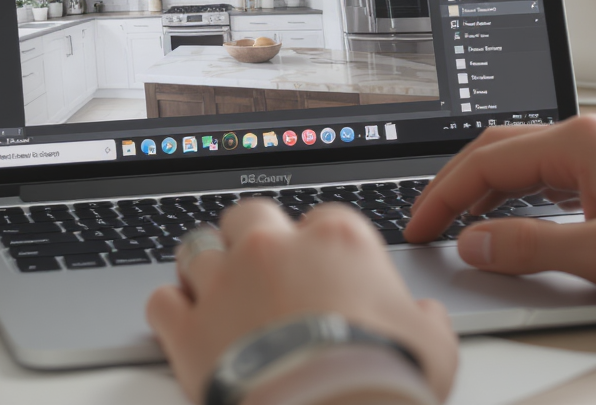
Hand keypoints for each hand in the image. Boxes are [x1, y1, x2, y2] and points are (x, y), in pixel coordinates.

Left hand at [146, 199, 457, 402]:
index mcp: (336, 242)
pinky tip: (184, 325)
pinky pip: (162, 299)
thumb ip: (424, 322)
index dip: (319, 245)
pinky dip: (171, 310)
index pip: (323, 219)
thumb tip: (426, 319)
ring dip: (205, 266)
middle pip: (250, 215)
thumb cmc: (383, 380)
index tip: (321, 269)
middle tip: (260, 269)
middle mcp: (273, 249)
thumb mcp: (432, 348)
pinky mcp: (188, 326)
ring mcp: (224, 283)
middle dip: (252, 237)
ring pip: (197, 247)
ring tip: (215, 290)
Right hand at [405, 114, 595, 301]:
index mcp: (580, 141)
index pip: (486, 161)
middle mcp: (592, 132)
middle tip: (427, 219)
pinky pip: (554, 168)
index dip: (443, 196)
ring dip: (487, 185)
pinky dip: (520, 188)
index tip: (419, 225)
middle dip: (455, 183)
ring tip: (458, 217)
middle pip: (500, 147)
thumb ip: (528, 246)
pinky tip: (514, 211)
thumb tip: (473, 243)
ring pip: (527, 156)